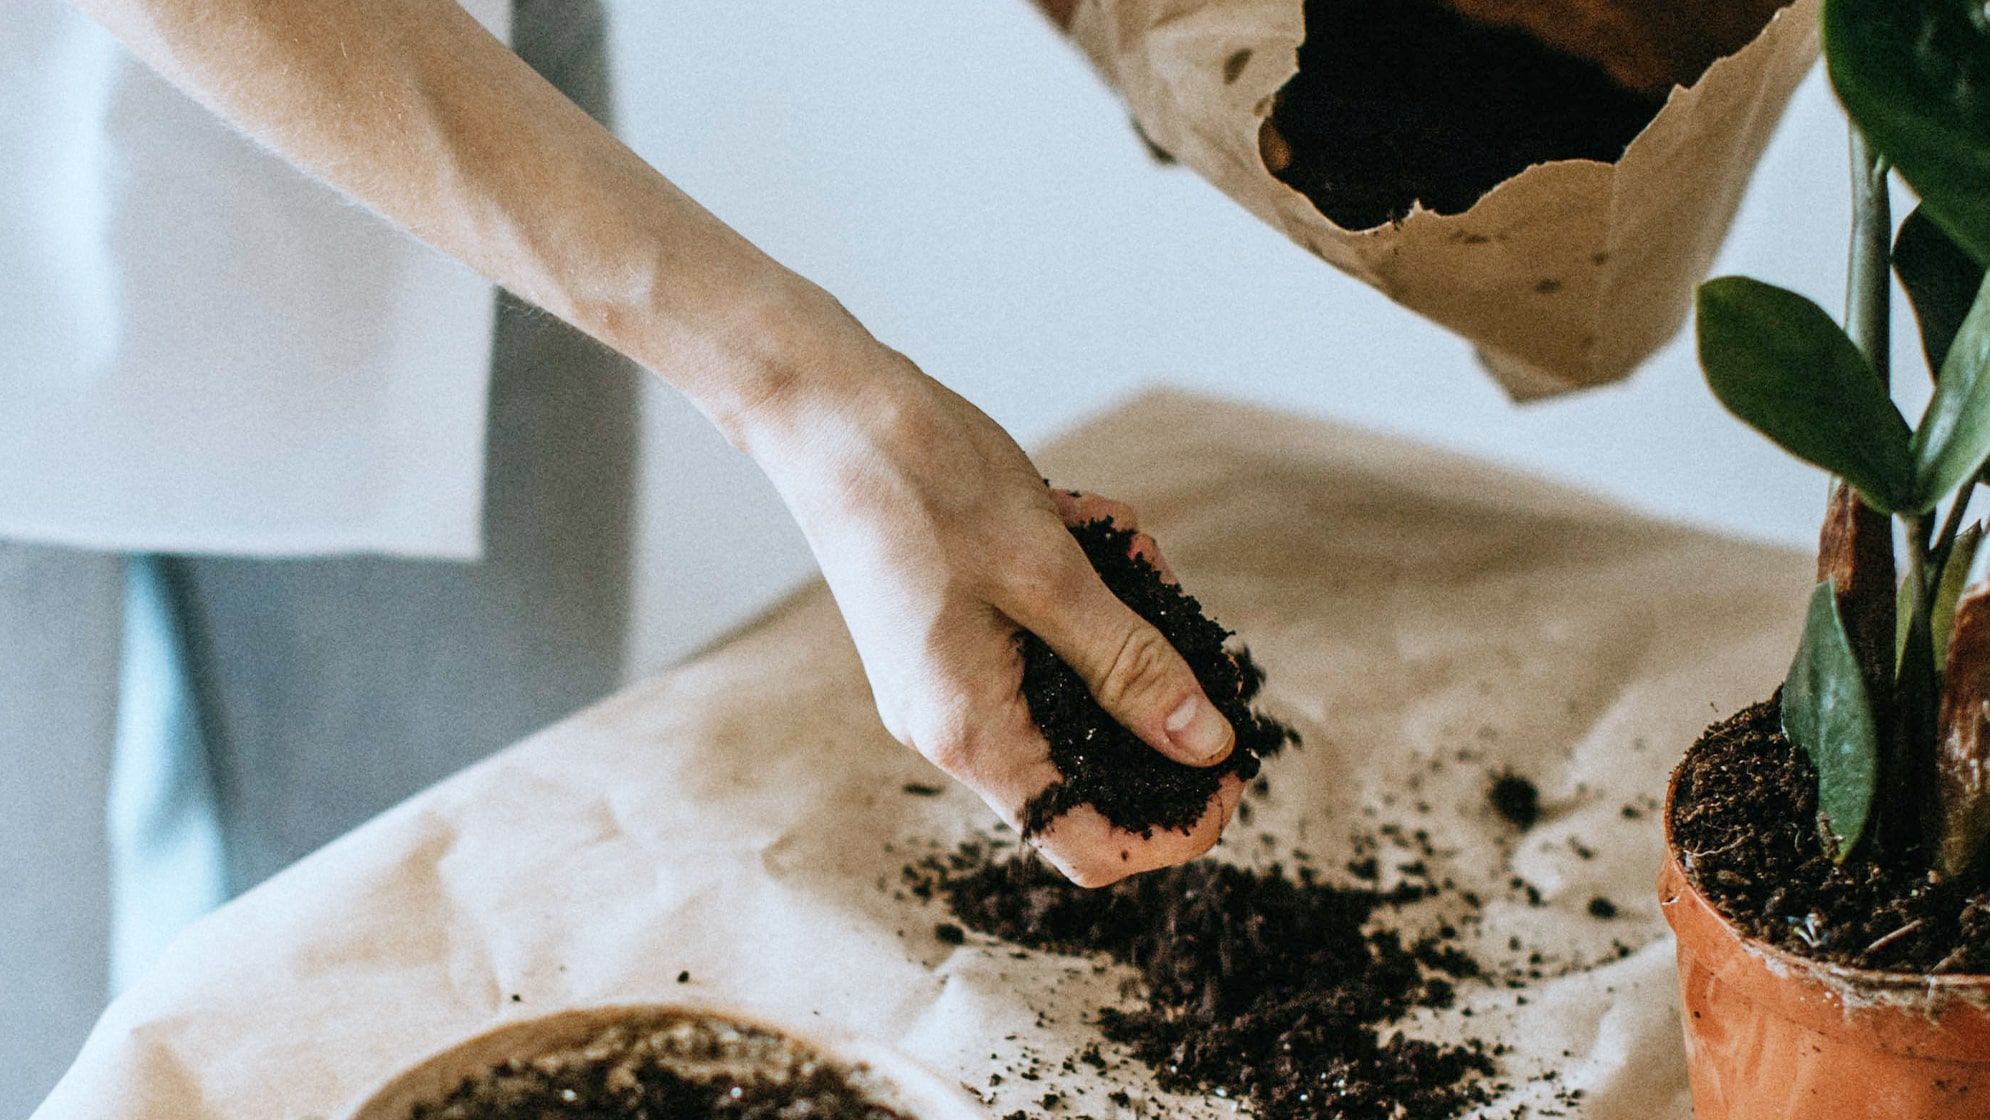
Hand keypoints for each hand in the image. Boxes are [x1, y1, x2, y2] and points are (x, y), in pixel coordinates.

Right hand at [738, 341, 1242, 886]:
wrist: (825, 407)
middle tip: (1189, 619)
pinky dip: (1081, 592)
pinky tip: (1085, 522)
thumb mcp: (1051, 574)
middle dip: (1155, 695)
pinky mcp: (948, 637)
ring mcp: (945, 683)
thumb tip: (1209, 746)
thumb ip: (1131, 666)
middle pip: (1088, 771)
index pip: (1086, 845)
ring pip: (1074, 691)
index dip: (1173, 825)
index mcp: (970, 732)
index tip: (1232, 760)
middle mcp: (951, 726)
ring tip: (1125, 539)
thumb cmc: (924, 482)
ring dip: (1121, 623)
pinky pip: (1042, 643)